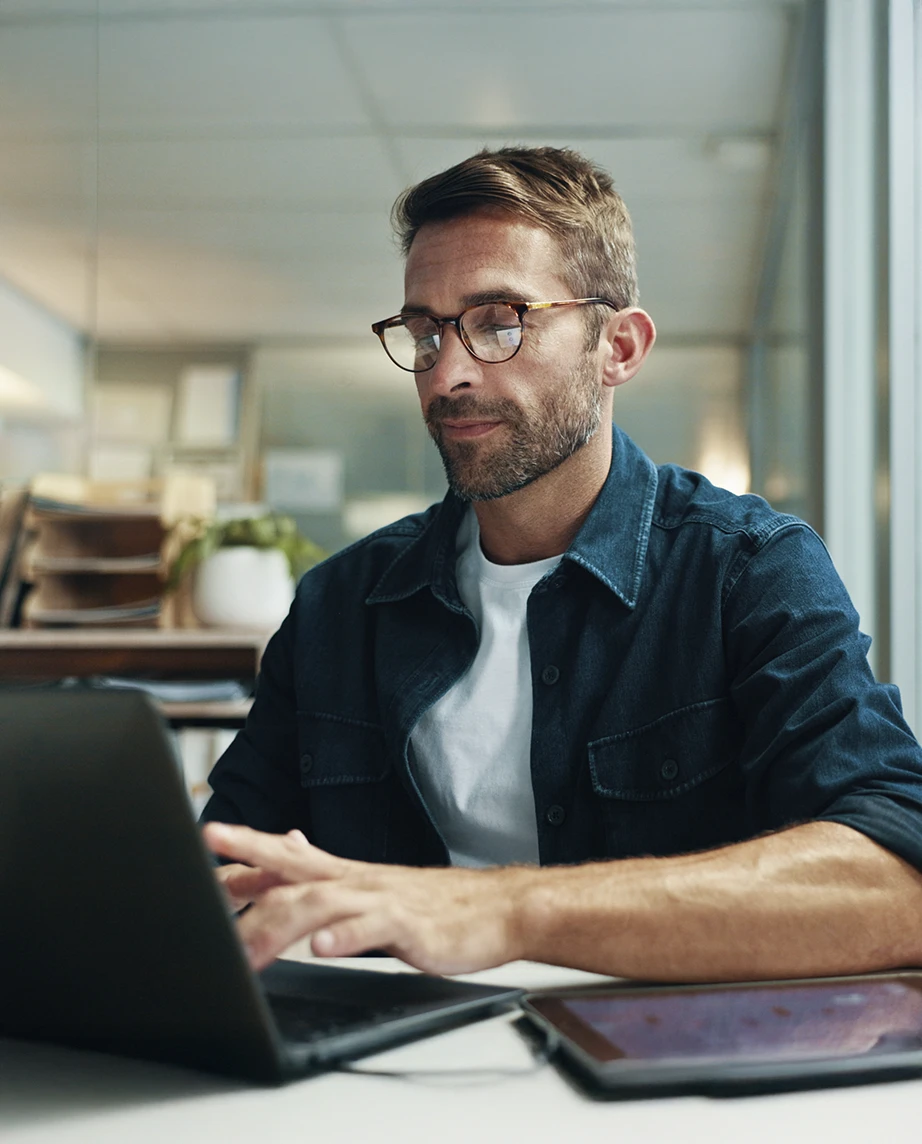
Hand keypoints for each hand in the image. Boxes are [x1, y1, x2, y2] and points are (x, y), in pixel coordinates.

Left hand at [202, 822, 534, 974]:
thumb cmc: (433, 904)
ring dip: (281, 923)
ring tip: (247, 950)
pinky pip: (372, 929)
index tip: (208, 839)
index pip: (287, 854)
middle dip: (247, 875)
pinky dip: (345, 937)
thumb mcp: (370, 885)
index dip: (246, 846)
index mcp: (346, 873)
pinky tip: (322, 948)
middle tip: (207, 888)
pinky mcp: (408, 926)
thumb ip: (327, 869)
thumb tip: (288, 843)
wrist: (495, 909)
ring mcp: (381, 900)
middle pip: (292, 871)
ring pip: (322, 903)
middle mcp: (357, 880)